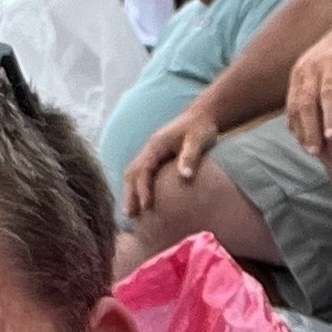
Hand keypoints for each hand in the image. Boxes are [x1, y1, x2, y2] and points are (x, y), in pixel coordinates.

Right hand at [123, 101, 217, 215]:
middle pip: (132, 173)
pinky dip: (137, 187)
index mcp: (156, 145)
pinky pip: (141, 173)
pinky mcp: (156, 157)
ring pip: (134, 174)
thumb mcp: (198, 140)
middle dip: (130, 194)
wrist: (202, 115)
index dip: (143, 189)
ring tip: (131, 213)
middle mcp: (149, 149)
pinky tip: (140, 201)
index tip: (146, 207)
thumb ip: (190, 157)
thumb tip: (184, 176)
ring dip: (130, 192)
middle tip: (129, 216)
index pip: (143, 170)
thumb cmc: (201, 128)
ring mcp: (151, 153)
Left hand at [286, 15, 331, 153]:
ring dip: (330, 115)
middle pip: (307, 101)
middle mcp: (312, 68)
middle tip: (315, 150)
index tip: (308, 149)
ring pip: (328, 92)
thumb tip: (293, 133)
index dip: (299, 128)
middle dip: (310, 127)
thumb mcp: (313, 76)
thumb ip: (303, 101)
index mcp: (300, 75)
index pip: (294, 106)